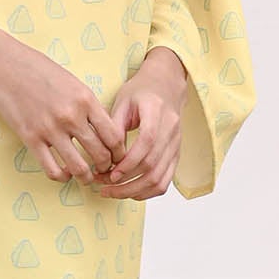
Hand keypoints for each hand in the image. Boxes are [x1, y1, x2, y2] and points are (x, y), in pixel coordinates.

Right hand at [0, 33, 128, 185]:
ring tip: (85, 177)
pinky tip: (62, 173)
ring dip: (86, 177)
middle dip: (105, 167)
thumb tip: (100, 128)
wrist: (1, 63)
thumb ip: (86, 104)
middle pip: (101, 154)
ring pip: (79, 167)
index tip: (117, 156)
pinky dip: (61, 177)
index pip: (114, 135)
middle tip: (103, 170)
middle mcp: (71, 116)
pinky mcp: (30, 137)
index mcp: (85, 99)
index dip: (119, 152)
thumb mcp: (70, 81)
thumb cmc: (36, 68)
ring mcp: (50, 128)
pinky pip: (52, 169)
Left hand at [91, 49, 187, 199]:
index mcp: (157, 112)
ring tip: (113, 192)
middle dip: (126, 182)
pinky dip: (148, 191)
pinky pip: (166, 180)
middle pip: (153, 166)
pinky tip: (130, 192)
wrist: (165, 86)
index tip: (110, 173)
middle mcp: (171, 131)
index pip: (147, 142)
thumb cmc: (141, 92)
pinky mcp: (176, 155)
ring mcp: (176, 145)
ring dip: (135, 191)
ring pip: (160, 179)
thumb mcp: (122, 101)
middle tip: (104, 186)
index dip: (128, 162)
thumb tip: (103, 153)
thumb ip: (114, 125)